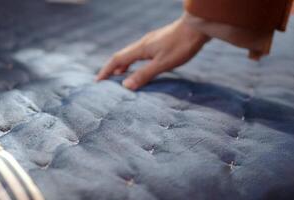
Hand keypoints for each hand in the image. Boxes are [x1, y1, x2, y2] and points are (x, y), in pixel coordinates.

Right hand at [96, 14, 210, 89]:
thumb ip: (144, 74)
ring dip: (123, 65)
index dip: (106, 70)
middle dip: (112, 69)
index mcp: (141, 49)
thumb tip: (125, 86)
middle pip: (122, 56)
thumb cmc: (181, 45)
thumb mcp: (162, 63)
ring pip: (131, 55)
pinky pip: (140, 54)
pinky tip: (140, 66)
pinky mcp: (159, 42)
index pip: (117, 60)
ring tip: (120, 76)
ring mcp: (151, 42)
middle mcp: (143, 44)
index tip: (97, 81)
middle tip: (106, 80)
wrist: (197, 27)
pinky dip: (134, 62)